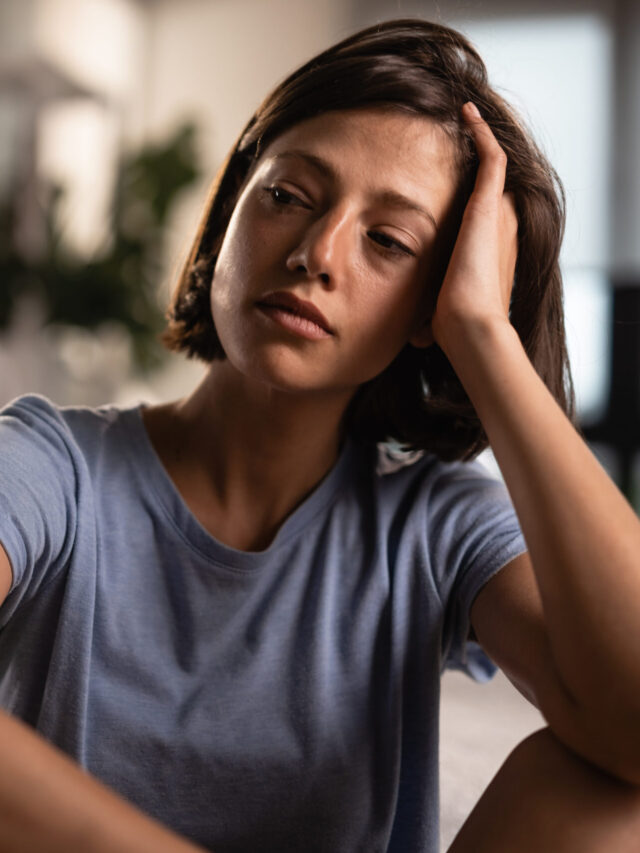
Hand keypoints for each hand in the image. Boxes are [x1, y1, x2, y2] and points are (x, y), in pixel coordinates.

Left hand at [431, 102, 517, 355]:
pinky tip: (465, 112)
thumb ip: (434, 311)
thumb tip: (415, 336)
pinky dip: (481, 133)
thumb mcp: (444, 311)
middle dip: (475, 161)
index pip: (487, 210)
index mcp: (492, 249)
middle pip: (493, 184)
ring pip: (494, 165)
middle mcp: (503, 227)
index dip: (474, 192)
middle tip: (456, 135)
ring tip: (462, 115)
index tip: (452, 178)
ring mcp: (501, 215)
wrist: (472, 327)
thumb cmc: (455, 326)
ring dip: (479, 140)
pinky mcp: (492, 205)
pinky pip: (491, 158)